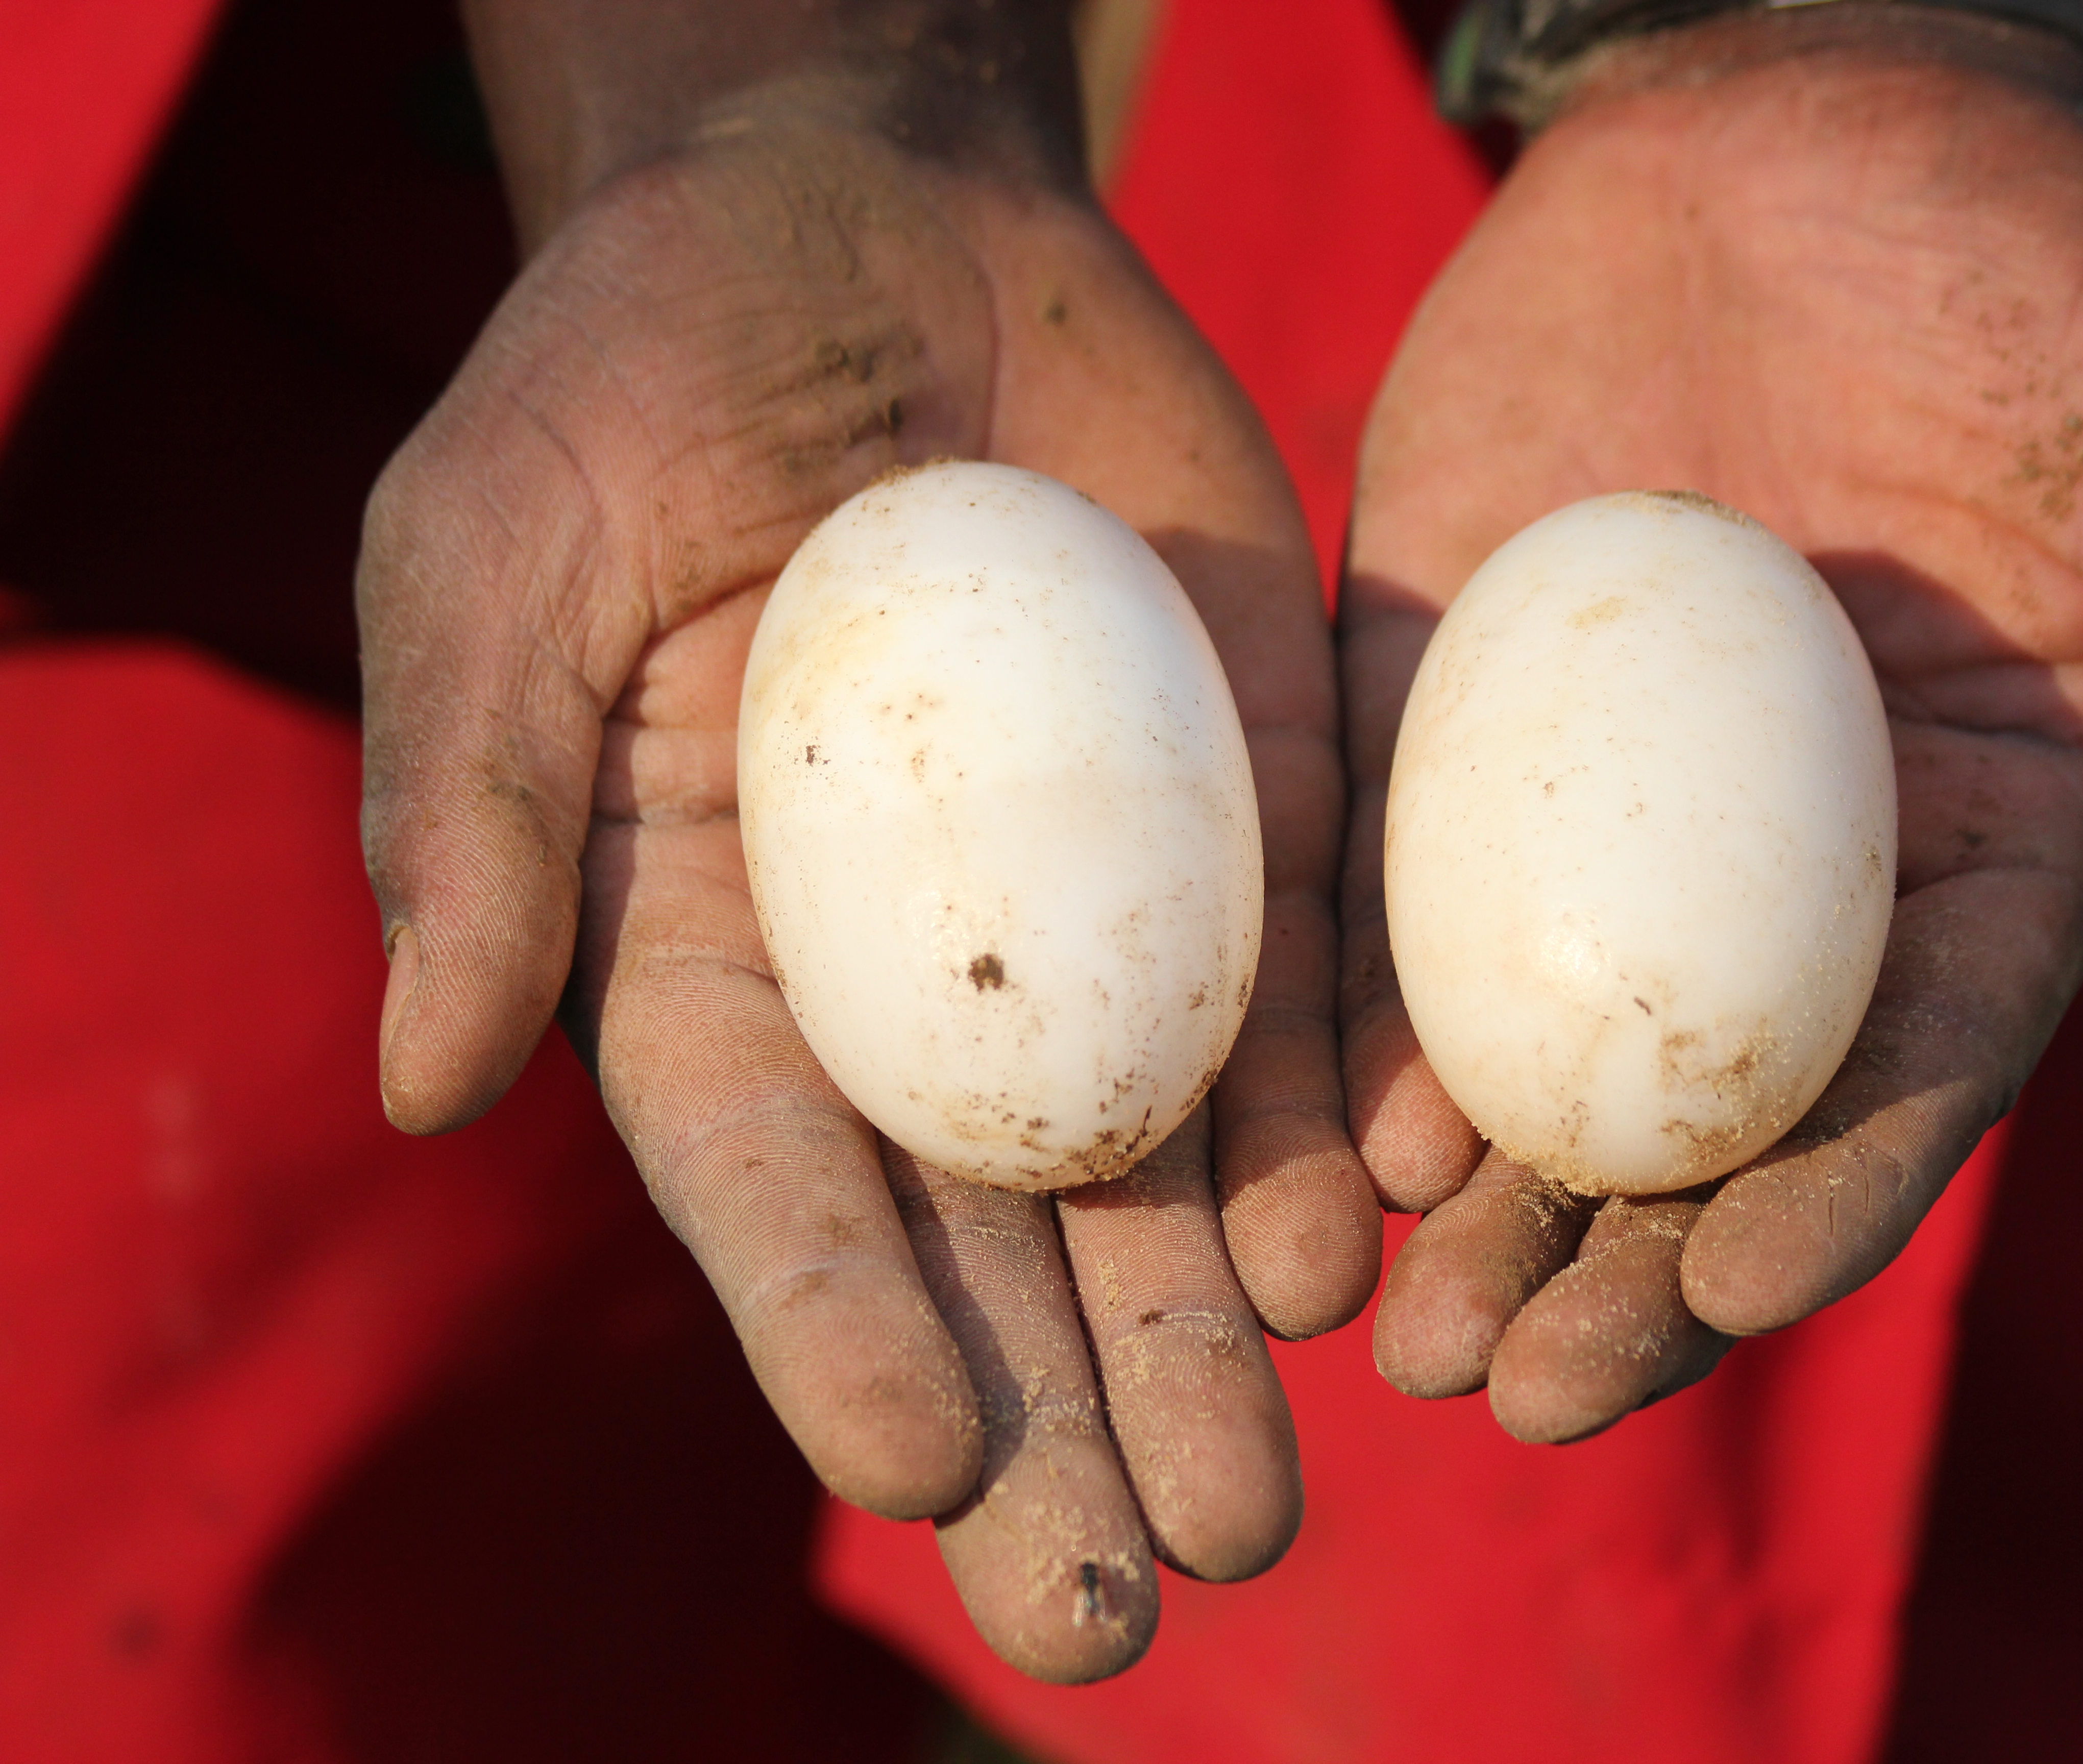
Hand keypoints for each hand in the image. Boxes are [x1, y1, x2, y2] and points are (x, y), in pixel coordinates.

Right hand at [359, 31, 1375, 1678]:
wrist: (860, 220)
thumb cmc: (624, 376)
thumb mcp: (492, 553)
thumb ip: (468, 806)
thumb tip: (432, 1083)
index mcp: (711, 949)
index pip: (774, 1182)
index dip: (834, 1327)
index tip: (911, 1465)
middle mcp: (922, 969)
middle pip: (989, 1234)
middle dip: (1055, 1420)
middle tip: (1130, 1602)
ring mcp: (1109, 892)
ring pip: (1167, 1157)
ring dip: (1216, 1329)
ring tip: (1263, 1499)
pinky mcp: (1256, 788)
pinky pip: (1312, 974)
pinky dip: (1343, 1105)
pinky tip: (1374, 1236)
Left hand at [1339, 10, 2082, 1442]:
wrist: (1804, 125)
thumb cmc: (2041, 282)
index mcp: (1984, 856)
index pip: (1913, 1072)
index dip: (1831, 1195)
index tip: (1734, 1293)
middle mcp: (1786, 874)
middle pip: (1706, 1115)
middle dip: (1619, 1268)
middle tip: (1516, 1392)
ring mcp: (1603, 807)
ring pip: (1535, 1047)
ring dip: (1473, 1205)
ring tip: (1403, 1336)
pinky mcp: (1450, 709)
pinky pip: (1398, 887)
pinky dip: (1365, 1015)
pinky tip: (1329, 1135)